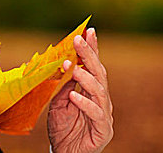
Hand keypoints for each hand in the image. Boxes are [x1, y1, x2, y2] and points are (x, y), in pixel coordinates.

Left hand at [47, 28, 113, 152]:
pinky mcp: (103, 130)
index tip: (88, 31)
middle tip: (79, 40)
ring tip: (73, 67)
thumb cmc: (63, 130)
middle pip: (98, 73)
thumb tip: (65, 64)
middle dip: (89, 55)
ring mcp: (104, 114)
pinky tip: (74, 96)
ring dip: (85, 77)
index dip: (92, 49)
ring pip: (99, 91)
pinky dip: (84, 104)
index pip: (93, 66)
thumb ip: (64, 86)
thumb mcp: (59, 103)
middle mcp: (101, 100)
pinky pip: (95, 114)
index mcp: (92, 92)